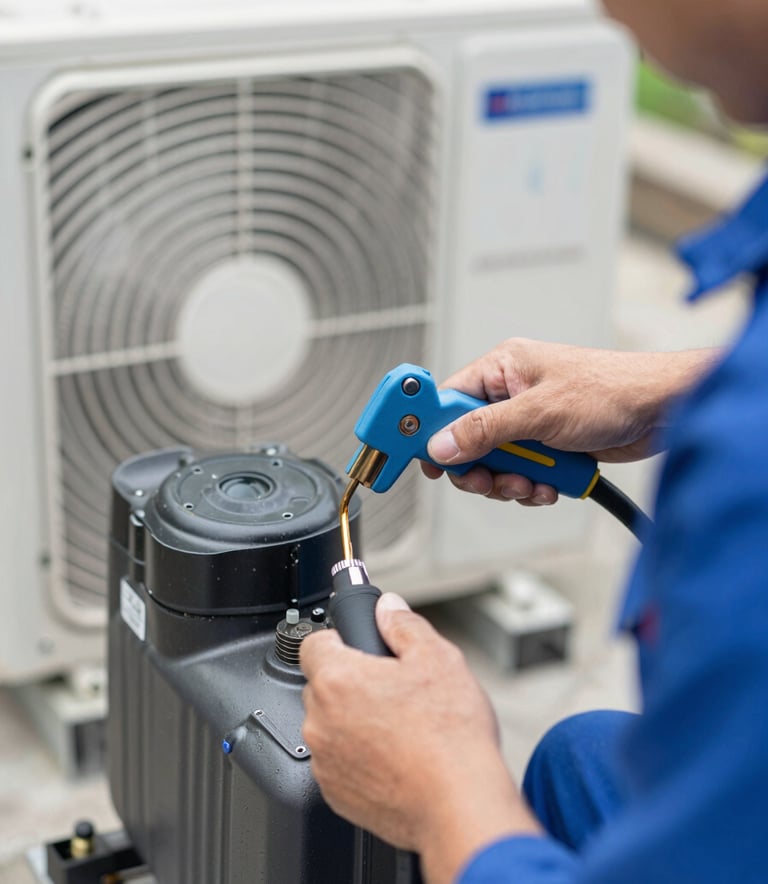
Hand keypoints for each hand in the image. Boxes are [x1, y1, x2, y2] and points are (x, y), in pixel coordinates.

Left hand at [300, 593, 539, 882]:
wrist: (459, 806)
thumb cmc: (450, 736)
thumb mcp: (438, 658)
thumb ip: (404, 625)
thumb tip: (388, 608)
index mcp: (338, 680)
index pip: (314, 642)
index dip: (340, 639)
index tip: (360, 647)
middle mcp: (320, 721)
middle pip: (324, 685)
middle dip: (353, 682)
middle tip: (394, 689)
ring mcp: (325, 761)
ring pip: (331, 725)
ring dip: (355, 721)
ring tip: (402, 727)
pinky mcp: (336, 795)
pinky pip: (339, 762)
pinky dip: (360, 757)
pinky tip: (397, 757)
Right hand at [423, 339, 718, 503]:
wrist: (662, 412)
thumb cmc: (612, 390)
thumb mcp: (540, 413)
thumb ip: (485, 430)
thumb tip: (442, 445)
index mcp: (501, 369)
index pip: (445, 401)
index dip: (428, 430)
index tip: (413, 456)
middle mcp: (510, 394)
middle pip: (466, 442)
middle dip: (481, 468)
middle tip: (492, 480)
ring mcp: (528, 422)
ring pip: (493, 464)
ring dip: (511, 482)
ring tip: (534, 482)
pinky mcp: (546, 446)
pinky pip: (520, 474)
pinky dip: (533, 486)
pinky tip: (552, 483)